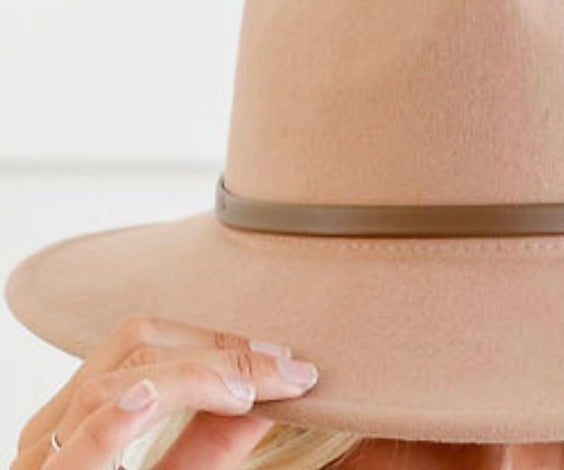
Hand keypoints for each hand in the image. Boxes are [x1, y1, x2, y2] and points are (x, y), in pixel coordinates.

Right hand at [11, 315, 319, 469]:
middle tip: (284, 370)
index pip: (146, 344)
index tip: (279, 358)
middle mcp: (54, 431)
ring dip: (191, 376)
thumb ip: (217, 440)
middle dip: (216, 350)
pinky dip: (116, 418)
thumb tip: (275, 392)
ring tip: (248, 392)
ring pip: (108, 386)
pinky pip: (80, 447)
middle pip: (133, 350)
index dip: (218, 341)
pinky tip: (151, 398)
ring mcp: (44, 463)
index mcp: (83, 419)